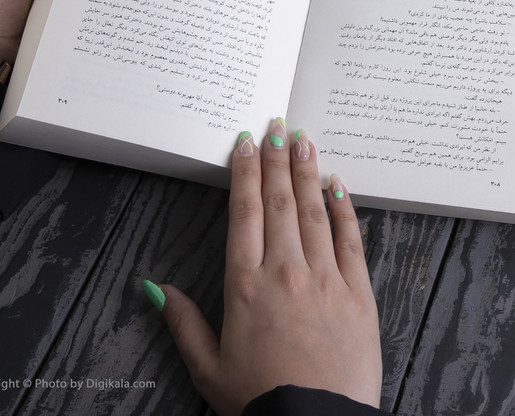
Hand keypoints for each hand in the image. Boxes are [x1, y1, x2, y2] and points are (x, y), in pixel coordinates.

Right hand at [157, 121, 382, 414]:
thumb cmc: (260, 400)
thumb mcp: (208, 367)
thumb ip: (183, 322)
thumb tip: (156, 286)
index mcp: (246, 284)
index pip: (245, 212)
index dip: (245, 172)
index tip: (245, 142)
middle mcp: (286, 270)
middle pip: (279, 201)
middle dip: (277, 159)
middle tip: (277, 124)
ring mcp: (326, 277)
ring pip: (315, 211)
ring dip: (308, 172)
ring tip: (305, 139)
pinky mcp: (358, 291)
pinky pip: (351, 239)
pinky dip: (345, 208)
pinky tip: (338, 185)